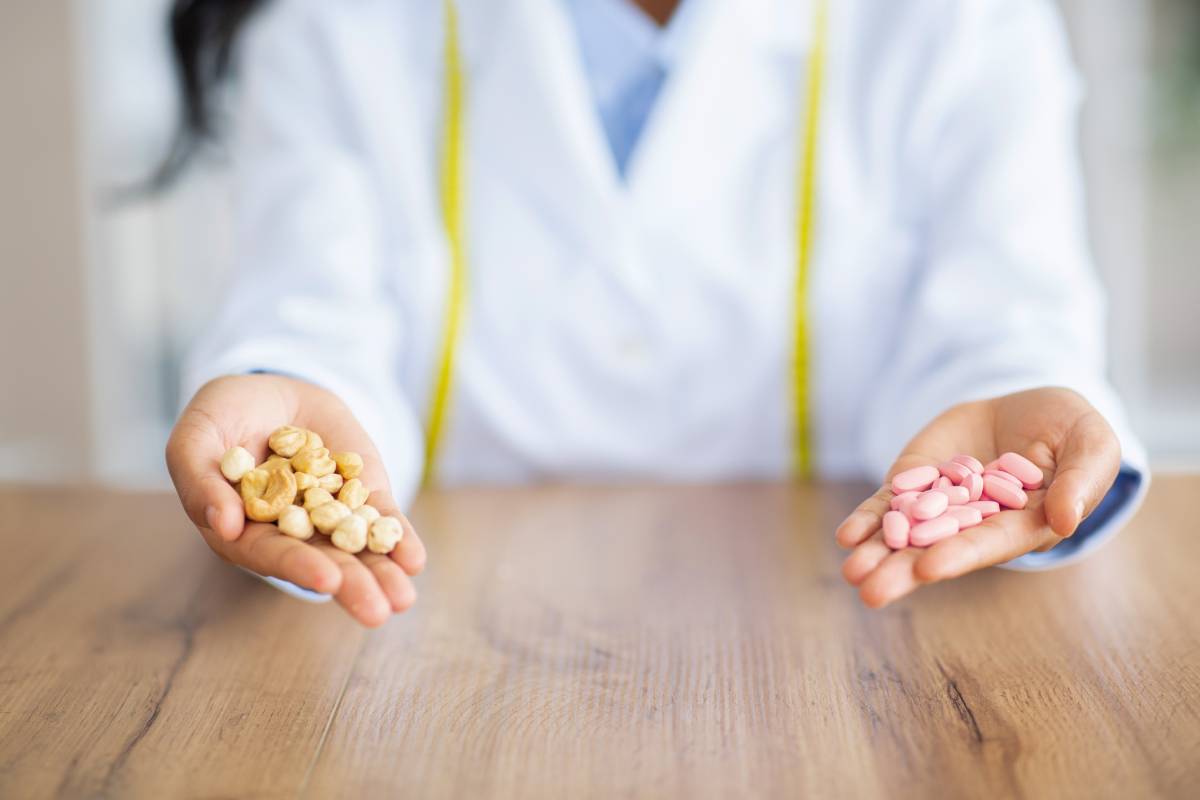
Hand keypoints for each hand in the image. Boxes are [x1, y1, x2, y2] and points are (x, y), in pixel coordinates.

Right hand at [165, 374, 426, 626]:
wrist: (268, 390)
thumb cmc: (219, 418)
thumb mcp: (195, 440)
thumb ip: (201, 483)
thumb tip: (226, 526)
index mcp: (245, 531)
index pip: (271, 553)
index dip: (298, 565)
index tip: (328, 580)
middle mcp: (291, 532)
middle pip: (322, 562)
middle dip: (351, 586)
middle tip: (377, 612)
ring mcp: (330, 514)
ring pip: (358, 550)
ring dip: (382, 574)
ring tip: (402, 599)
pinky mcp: (361, 493)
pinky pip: (382, 520)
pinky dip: (399, 539)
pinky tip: (414, 561)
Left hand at [836, 387, 1120, 607]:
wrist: (1026, 406)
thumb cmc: (1071, 428)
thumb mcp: (1092, 443)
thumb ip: (1083, 479)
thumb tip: (1067, 520)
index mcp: (1025, 524)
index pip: (990, 542)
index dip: (961, 555)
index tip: (928, 568)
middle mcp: (978, 523)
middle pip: (939, 549)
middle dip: (904, 570)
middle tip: (870, 591)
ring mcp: (942, 503)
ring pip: (906, 532)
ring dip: (877, 553)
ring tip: (851, 571)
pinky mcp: (916, 481)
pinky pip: (888, 504)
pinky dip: (868, 519)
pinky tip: (847, 536)